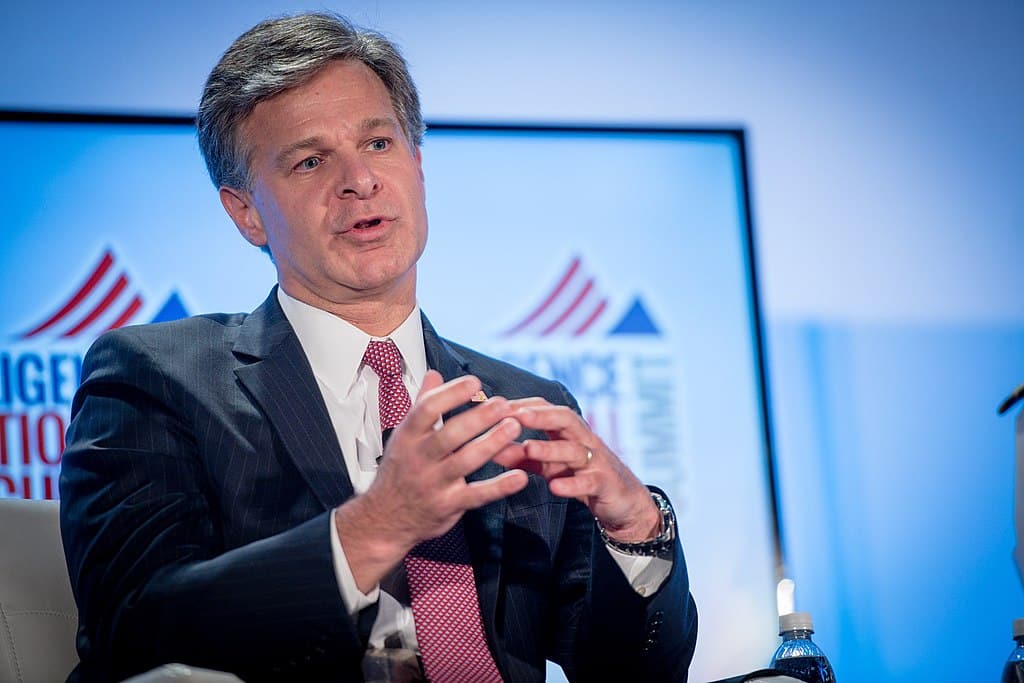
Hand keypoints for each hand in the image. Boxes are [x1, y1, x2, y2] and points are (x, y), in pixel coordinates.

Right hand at [334, 371, 528, 590]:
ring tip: (514, 427)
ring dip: (493, 443)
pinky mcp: (449, 505)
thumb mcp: (403, 436)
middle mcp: (419, 459)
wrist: (384, 518)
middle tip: (503, 404)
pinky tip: (520, 476)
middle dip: (478, 417)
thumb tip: (434, 374)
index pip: (427, 409)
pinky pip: (477, 495)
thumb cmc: (399, 471)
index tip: (474, 383)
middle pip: (450, 434)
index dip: (451, 394)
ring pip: (466, 461)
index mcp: (407, 437)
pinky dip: (500, 486)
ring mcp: (434, 483)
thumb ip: (421, 404)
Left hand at [496, 399, 660, 542]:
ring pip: (575, 449)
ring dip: (550, 448)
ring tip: (528, 448)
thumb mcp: (549, 465)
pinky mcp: (605, 483)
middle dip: (541, 415)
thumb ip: (522, 456)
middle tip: (517, 415)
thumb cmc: (581, 476)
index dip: (523, 405)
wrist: (622, 502)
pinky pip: (589, 481)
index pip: (546, 408)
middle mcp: (583, 440)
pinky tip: (555, 487)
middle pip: (565, 419)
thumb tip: (490, 447)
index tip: (497, 405)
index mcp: (568, 432)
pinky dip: (572, 484)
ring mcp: (596, 461)